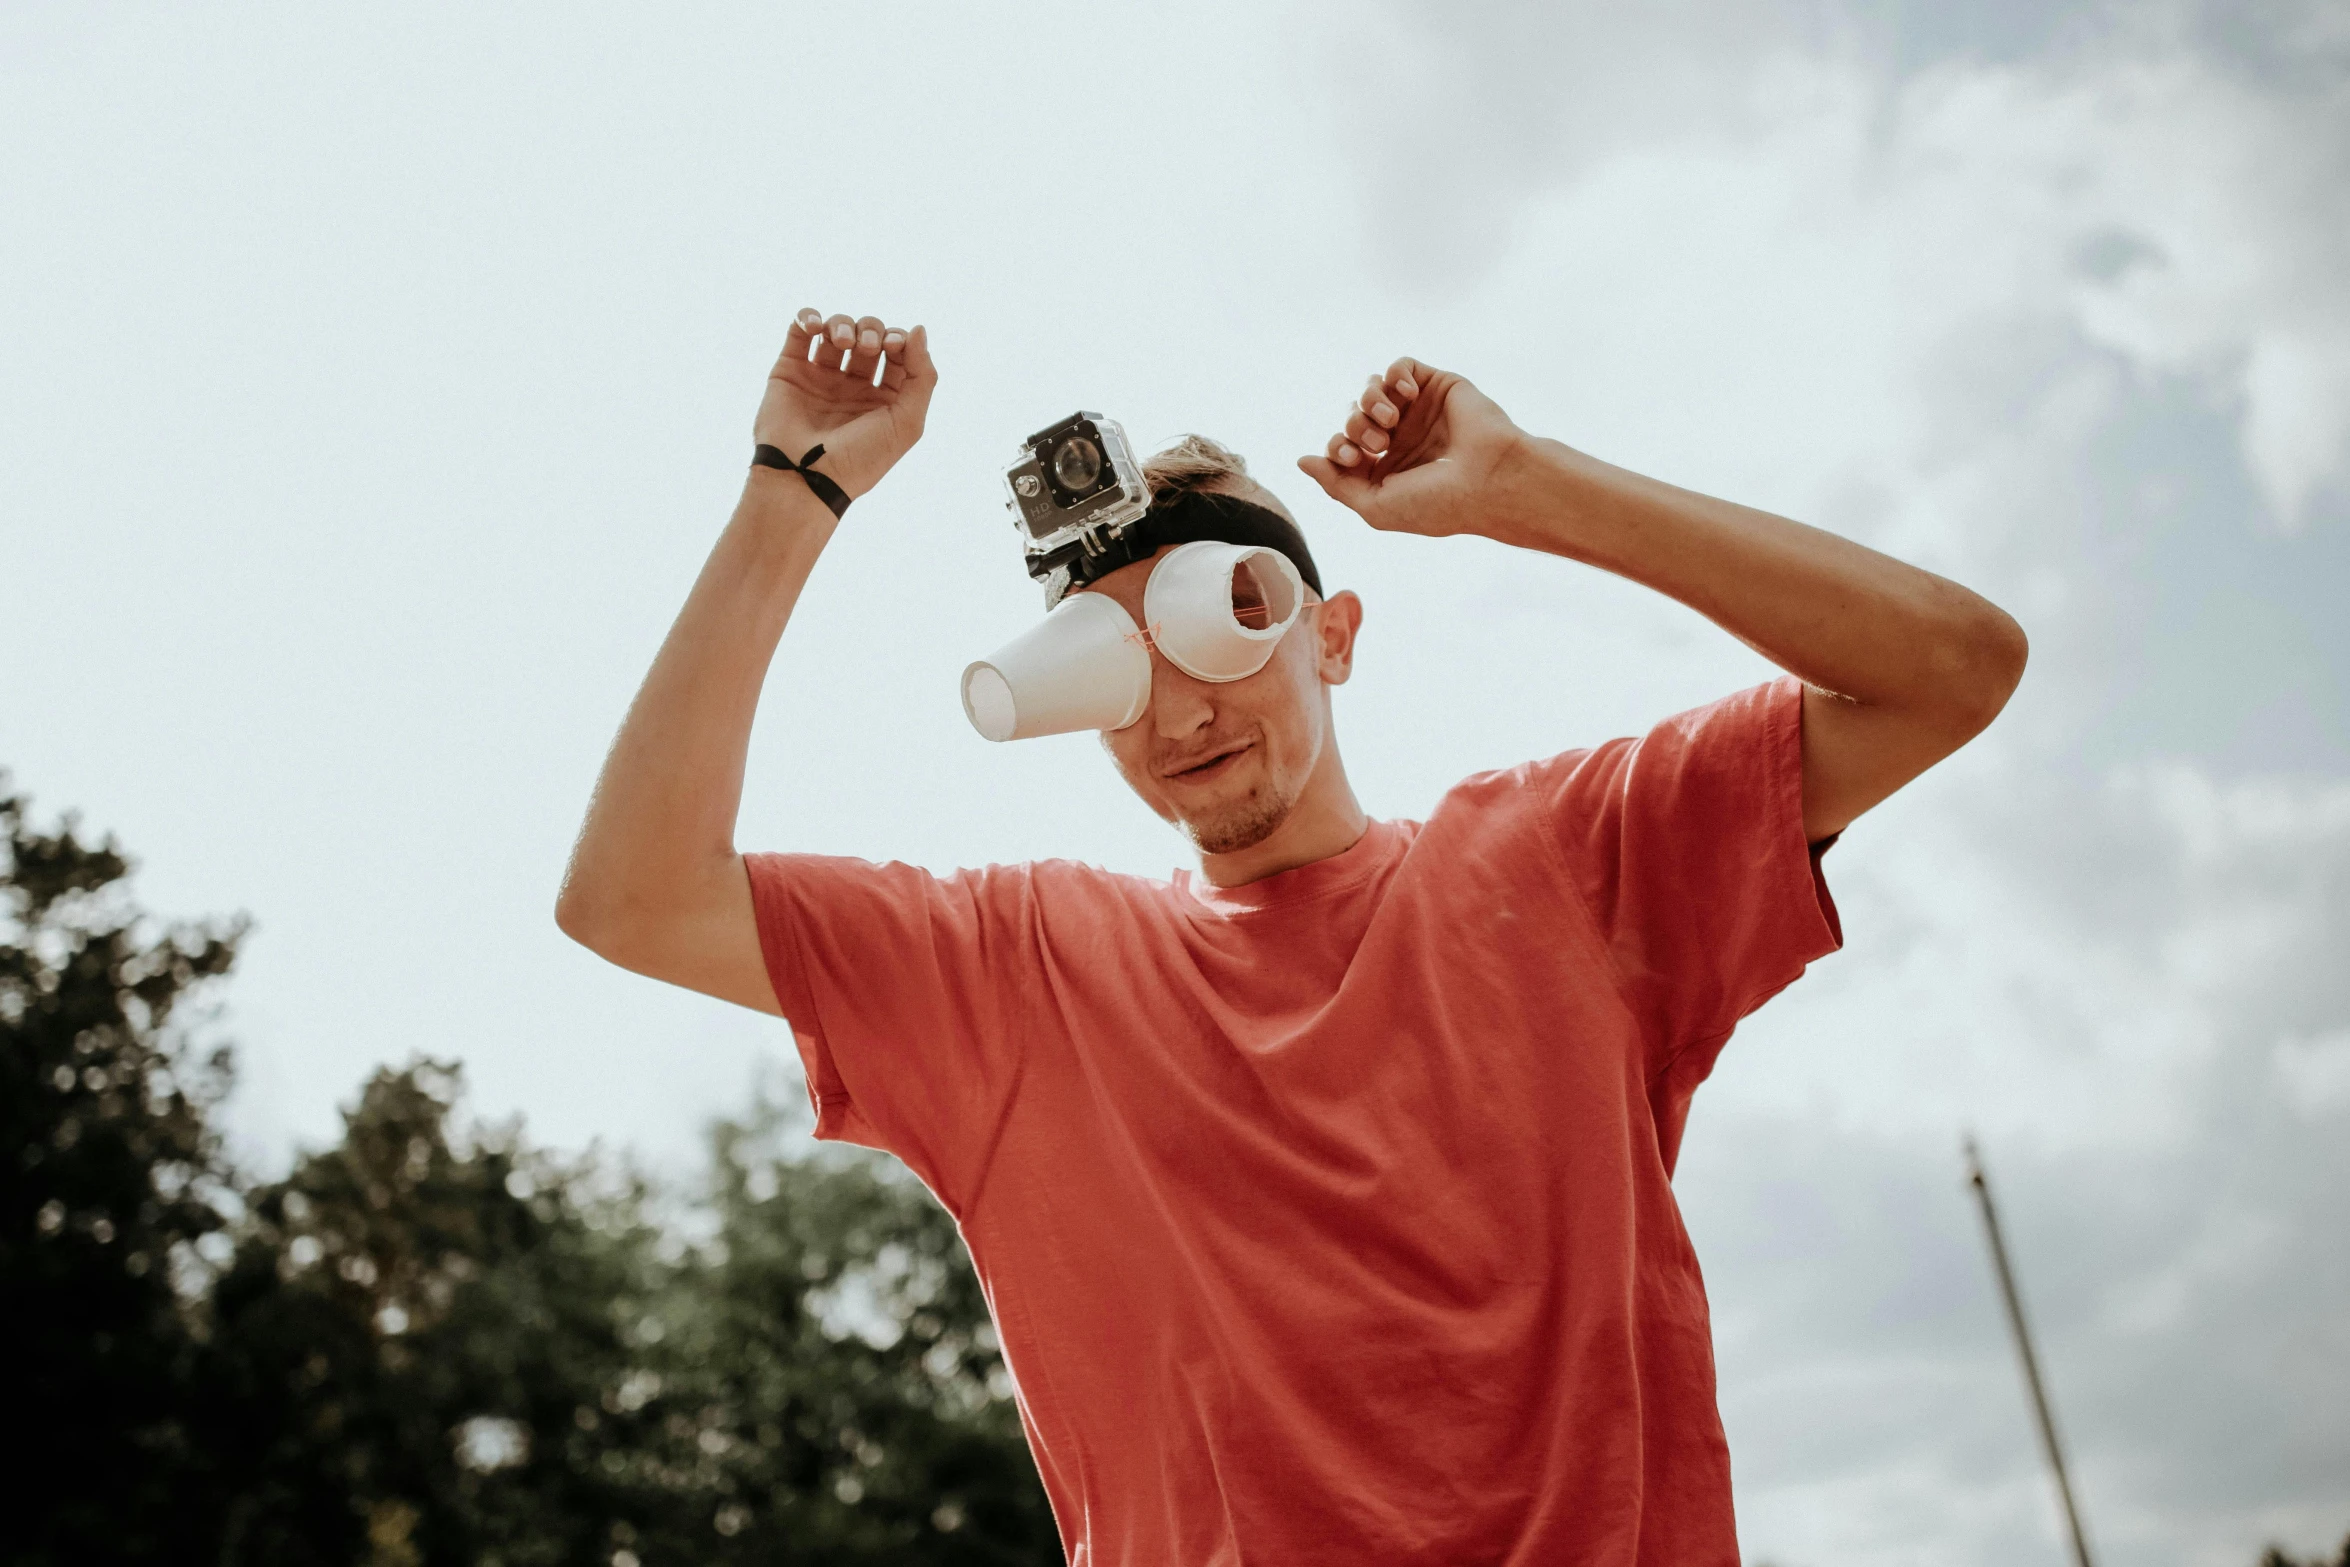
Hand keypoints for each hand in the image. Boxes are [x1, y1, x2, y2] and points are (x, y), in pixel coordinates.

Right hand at [753, 309, 937, 501]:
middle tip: (866, 346)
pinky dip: (809, 317)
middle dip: (871, 330)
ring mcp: (820, 377)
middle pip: (868, 336)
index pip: (898, 353)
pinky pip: (800, 330)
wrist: (805, 476)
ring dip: (843, 324)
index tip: (894, 345)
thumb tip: (918, 328)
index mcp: (883, 399)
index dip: (899, 340)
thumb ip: (922, 377)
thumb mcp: (907, 423)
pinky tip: (816, 326)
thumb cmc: (861, 458)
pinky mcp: (790, 371)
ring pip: (836, 329)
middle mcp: (853, 387)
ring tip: (843, 342)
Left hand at [1296, 358, 1527, 538]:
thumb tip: (1301, 461)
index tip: (1349, 456)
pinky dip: (1395, 377)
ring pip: (1371, 389)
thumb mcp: (1375, 506)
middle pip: (1352, 417)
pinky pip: (1400, 367)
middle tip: (1375, 441)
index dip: (1335, 447)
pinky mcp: (1437, 387)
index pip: (1341, 448)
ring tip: (1389, 419)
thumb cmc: (1437, 503)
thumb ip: (1336, 484)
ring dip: (1369, 400)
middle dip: (1353, 425)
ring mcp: (1418, 412)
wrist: (1490, 479)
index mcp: (1386, 470)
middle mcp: (1401, 440)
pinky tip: (1408, 396)